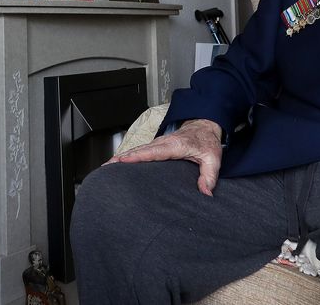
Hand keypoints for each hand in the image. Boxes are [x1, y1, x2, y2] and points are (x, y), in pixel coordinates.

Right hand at [106, 118, 223, 196]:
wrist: (205, 126)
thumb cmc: (207, 142)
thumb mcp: (213, 159)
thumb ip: (209, 176)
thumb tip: (206, 193)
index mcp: (175, 145)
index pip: (153, 152)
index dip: (137, 156)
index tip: (123, 161)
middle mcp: (163, 142)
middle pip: (139, 150)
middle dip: (122, 158)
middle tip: (106, 167)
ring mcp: (159, 143)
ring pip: (137, 149)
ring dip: (122, 157)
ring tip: (106, 167)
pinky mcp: (157, 146)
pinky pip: (140, 150)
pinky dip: (128, 155)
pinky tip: (118, 162)